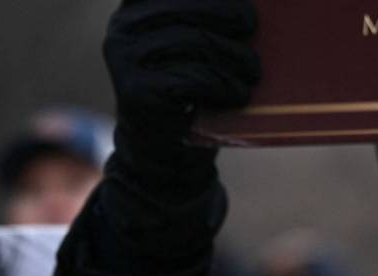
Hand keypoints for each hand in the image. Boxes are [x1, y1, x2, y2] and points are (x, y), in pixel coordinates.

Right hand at [104, 0, 260, 137]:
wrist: (166, 157)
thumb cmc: (189, 98)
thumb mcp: (190, 50)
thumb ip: (201, 22)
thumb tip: (248, 5)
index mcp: (134, 10)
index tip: (243, 7)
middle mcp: (123, 29)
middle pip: (188, 8)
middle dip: (228, 14)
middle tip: (252, 27)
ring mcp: (126, 60)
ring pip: (197, 42)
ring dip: (235, 57)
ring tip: (253, 72)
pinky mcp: (139, 91)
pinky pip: (197, 78)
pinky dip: (226, 85)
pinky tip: (239, 94)